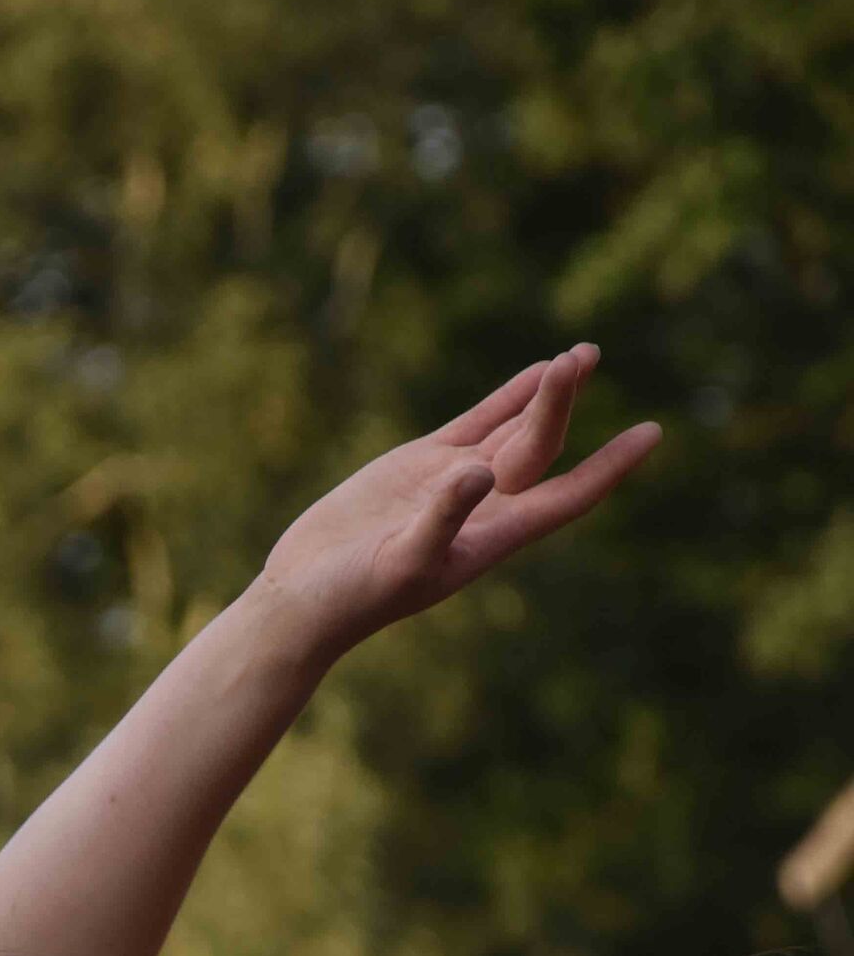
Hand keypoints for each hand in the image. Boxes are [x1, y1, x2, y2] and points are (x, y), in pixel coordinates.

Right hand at [259, 345, 660, 663]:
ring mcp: (452, 484)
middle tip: (585, 354)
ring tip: (581, 355)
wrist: (303, 601)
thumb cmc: (354, 597)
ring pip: (515, 430)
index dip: (610, 466)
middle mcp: (484, 507)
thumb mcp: (401, 560)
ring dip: (547, 396)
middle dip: (564, 402)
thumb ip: (442, 516)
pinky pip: (476, 424)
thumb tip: (478, 471)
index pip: (568, 495)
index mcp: (493, 536)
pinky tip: (535, 374)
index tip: (652, 433)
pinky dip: (507, 399)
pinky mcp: (417, 467)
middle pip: (542, 447)